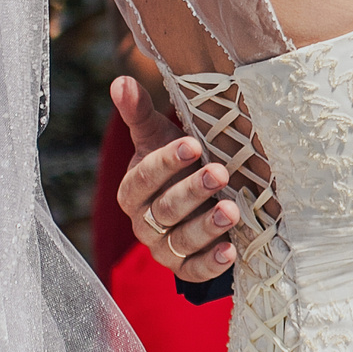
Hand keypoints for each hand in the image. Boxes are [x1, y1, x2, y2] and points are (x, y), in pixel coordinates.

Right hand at [111, 76, 237, 281]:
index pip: (143, 178)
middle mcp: (144, 222)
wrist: (199, 198)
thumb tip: (120, 81)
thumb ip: (140, 113)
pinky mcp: (185, 267)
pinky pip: (194, 270)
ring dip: (206, 227)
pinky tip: (231, 251)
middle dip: (192, 192)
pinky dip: (212, 263)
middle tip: (220, 173)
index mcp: (134, 190)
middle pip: (164, 210)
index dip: (166, 163)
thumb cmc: (179, 162)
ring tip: (233, 211)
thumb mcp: (161, 137)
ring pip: (180, 241)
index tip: (192, 145)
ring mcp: (164, 248)